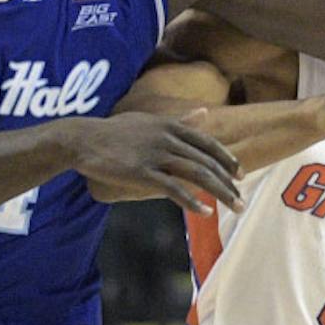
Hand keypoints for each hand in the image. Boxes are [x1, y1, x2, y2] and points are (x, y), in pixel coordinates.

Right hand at [78, 109, 241, 212]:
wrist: (83, 139)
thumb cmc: (116, 131)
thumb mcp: (151, 120)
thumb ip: (181, 120)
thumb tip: (205, 112)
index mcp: (171, 126)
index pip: (208, 143)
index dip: (226, 159)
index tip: (240, 174)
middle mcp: (168, 138)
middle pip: (206, 162)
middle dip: (228, 182)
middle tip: (242, 199)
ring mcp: (156, 155)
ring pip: (197, 174)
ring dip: (220, 193)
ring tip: (235, 207)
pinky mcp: (142, 172)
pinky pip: (173, 188)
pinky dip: (192, 201)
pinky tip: (206, 213)